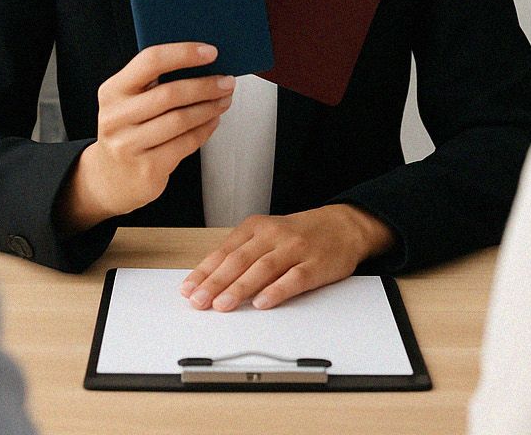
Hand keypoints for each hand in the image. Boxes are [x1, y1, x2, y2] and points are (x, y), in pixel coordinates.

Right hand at [58, 43, 232, 232]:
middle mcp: (116, 117)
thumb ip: (154, 82)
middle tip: (227, 81)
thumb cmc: (129, 130)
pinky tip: (213, 120)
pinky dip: (205, 129)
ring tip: (224, 100)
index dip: (183, 53)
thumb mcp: (129, 102)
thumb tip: (203, 62)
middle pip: (170, 93)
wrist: (111, 178)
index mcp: (112, 91)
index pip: (150, 61)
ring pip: (180, 120)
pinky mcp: (147, 168)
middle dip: (205, 86)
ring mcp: (129, 145)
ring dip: (209, 108)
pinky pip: (185, 143)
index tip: (211, 52)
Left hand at [181, 205, 396, 310]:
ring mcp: (295, 249)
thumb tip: (210, 281)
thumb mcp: (267, 235)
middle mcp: (274, 235)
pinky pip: (293, 279)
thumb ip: (242, 254)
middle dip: (215, 283)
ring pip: (262, 269)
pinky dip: (276, 291)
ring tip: (222, 305)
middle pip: (239, 260)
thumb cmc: (299, 234)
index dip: (204, 272)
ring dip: (239, 288)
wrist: (343, 226)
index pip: (224, 251)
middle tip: (198, 301)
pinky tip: (262, 303)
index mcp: (256, 227)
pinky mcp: (315, 265)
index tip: (187, 290)